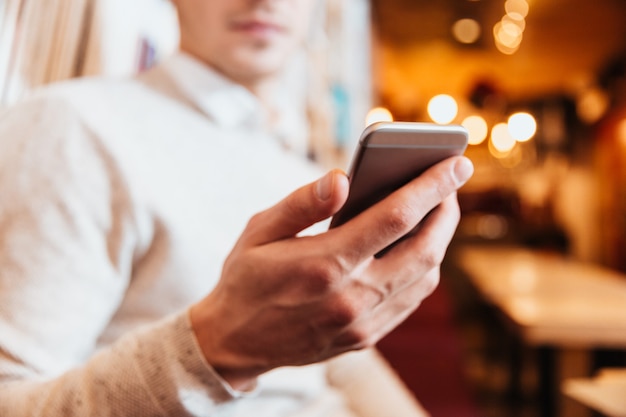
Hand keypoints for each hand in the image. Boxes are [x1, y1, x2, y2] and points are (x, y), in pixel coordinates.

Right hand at [190, 156, 473, 389]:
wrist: (235, 341)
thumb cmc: (246, 278)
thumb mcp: (259, 232)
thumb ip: (301, 204)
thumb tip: (342, 179)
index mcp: (325, 263)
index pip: (395, 217)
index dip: (432, 186)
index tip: (456, 162)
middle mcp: (352, 297)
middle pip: (425, 248)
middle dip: (447, 209)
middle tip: (453, 181)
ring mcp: (362, 322)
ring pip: (425, 277)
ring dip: (439, 239)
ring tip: (437, 210)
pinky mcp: (366, 337)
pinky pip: (412, 299)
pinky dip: (424, 269)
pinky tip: (417, 247)